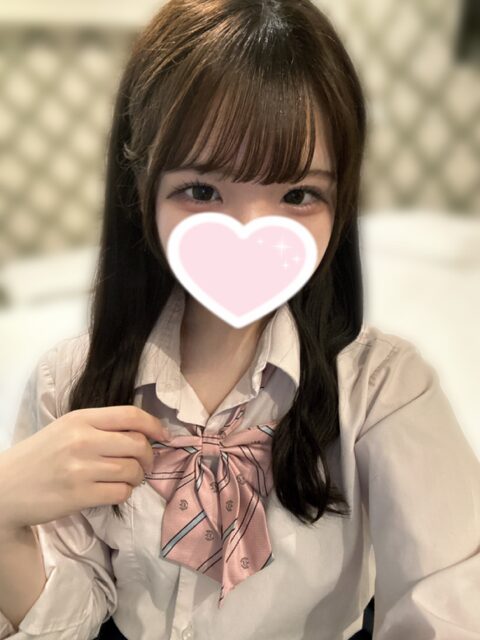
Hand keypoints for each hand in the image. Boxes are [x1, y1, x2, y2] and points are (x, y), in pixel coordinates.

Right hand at [0, 406, 170, 530]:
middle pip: (138, 444)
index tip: (163, 436)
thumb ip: (100, 427)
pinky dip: (123, 494)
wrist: (5, 488)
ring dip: (136, 478)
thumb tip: (143, 432)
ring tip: (124, 479)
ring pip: (132, 470)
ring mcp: (81, 468)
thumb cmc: (40, 456)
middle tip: (144, 464)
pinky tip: (112, 491)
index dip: (154, 426)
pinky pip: (120, 493)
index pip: (131, 416)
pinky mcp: (79, 495)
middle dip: (148, 457)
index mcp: (81, 418)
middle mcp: (83, 440)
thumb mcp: (67, 429)